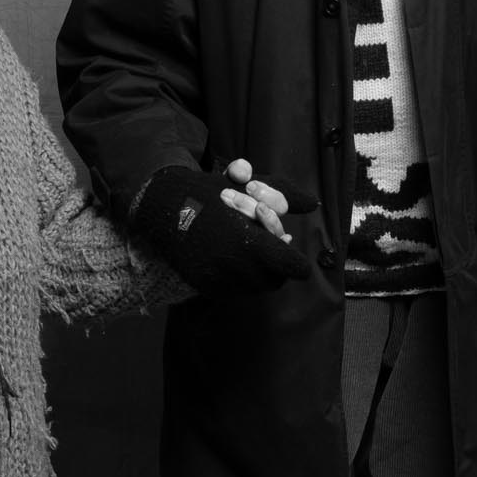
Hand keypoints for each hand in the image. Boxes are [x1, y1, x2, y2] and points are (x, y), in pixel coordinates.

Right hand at [129, 165, 312, 294]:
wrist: (163, 208)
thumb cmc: (210, 193)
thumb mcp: (247, 186)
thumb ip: (284, 195)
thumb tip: (314, 203)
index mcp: (247, 241)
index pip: (289, 265)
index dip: (297, 263)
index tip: (295, 255)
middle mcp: (233, 266)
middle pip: (275, 279)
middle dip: (277, 264)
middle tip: (272, 245)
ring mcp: (217, 280)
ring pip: (256, 286)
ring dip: (261, 271)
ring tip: (253, 249)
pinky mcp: (205, 287)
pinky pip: (235, 290)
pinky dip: (240, 277)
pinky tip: (234, 257)